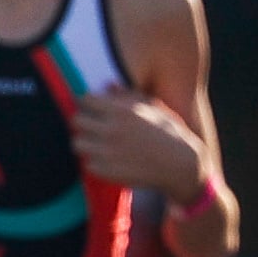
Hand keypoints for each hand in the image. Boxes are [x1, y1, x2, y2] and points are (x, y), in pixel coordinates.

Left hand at [71, 89, 208, 204]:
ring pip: (77, 143)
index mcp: (121, 111)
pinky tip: (109, 160)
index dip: (89, 104)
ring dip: (86, 143)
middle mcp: (111, 130)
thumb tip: (109, 85)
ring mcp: (107, 152)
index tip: (95, 109)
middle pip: (76, 121)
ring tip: (98, 145)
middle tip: (95, 127)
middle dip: (85, 123)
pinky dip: (96, 162)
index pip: (85, 100)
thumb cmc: (169, 133)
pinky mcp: (107, 171)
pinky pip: (88, 164)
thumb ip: (128, 96)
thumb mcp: (154, 109)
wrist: (181, 166)